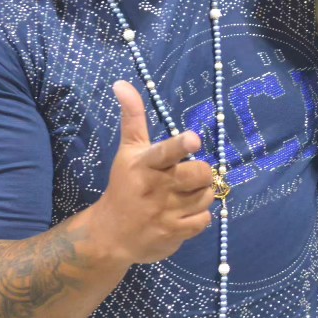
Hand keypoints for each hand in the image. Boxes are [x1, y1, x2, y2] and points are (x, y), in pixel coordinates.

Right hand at [90, 81, 215, 263]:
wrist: (111, 235)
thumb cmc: (125, 186)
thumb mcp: (127, 151)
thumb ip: (132, 117)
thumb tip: (122, 83)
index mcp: (145, 165)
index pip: (166, 152)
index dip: (182, 145)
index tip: (194, 140)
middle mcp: (156, 187)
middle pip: (199, 173)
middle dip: (202, 172)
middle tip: (190, 175)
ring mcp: (166, 213)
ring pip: (206, 196)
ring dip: (202, 194)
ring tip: (184, 194)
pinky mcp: (175, 233)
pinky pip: (205, 219)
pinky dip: (200, 216)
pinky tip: (184, 213)